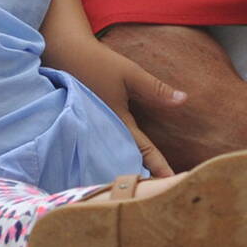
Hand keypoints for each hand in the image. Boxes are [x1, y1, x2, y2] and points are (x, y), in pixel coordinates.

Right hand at [54, 35, 185, 177]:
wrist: (61, 51)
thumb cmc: (97, 62)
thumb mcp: (130, 74)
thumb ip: (155, 89)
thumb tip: (184, 100)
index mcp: (117, 120)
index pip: (143, 150)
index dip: (159, 167)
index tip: (172, 183)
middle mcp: (103, 129)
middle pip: (125, 159)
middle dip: (141, 176)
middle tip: (158, 194)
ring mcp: (91, 127)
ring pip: (111, 155)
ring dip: (125, 167)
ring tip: (140, 186)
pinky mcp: (83, 122)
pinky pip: (99, 145)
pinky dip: (110, 155)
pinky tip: (115, 163)